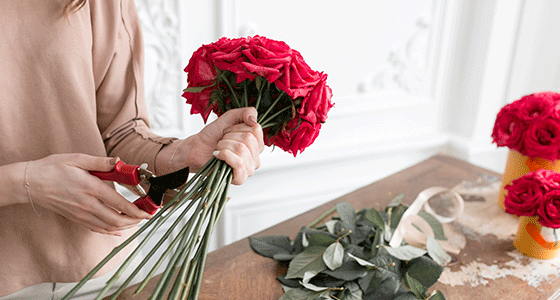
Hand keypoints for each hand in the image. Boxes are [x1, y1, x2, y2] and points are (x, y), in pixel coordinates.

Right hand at [25, 154, 151, 234]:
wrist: (30, 183)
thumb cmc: (52, 168)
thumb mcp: (77, 159)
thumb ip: (101, 162)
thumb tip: (119, 162)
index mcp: (91, 187)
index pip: (120, 204)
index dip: (137, 210)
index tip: (148, 210)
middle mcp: (87, 204)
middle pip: (117, 219)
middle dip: (135, 220)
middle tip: (146, 216)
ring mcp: (81, 214)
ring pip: (108, 227)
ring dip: (125, 226)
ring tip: (136, 221)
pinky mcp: (75, 218)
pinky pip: (96, 229)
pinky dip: (110, 231)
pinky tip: (118, 230)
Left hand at [162, 107, 263, 184]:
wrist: (197, 148)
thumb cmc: (212, 136)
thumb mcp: (229, 118)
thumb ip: (246, 112)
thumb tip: (254, 119)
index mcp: (257, 144)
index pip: (255, 129)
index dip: (238, 127)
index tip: (228, 131)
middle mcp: (256, 157)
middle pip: (248, 139)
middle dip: (229, 137)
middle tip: (222, 141)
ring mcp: (249, 169)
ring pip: (242, 150)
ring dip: (224, 146)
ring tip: (219, 148)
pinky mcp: (240, 178)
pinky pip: (239, 163)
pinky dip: (225, 155)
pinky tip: (218, 155)